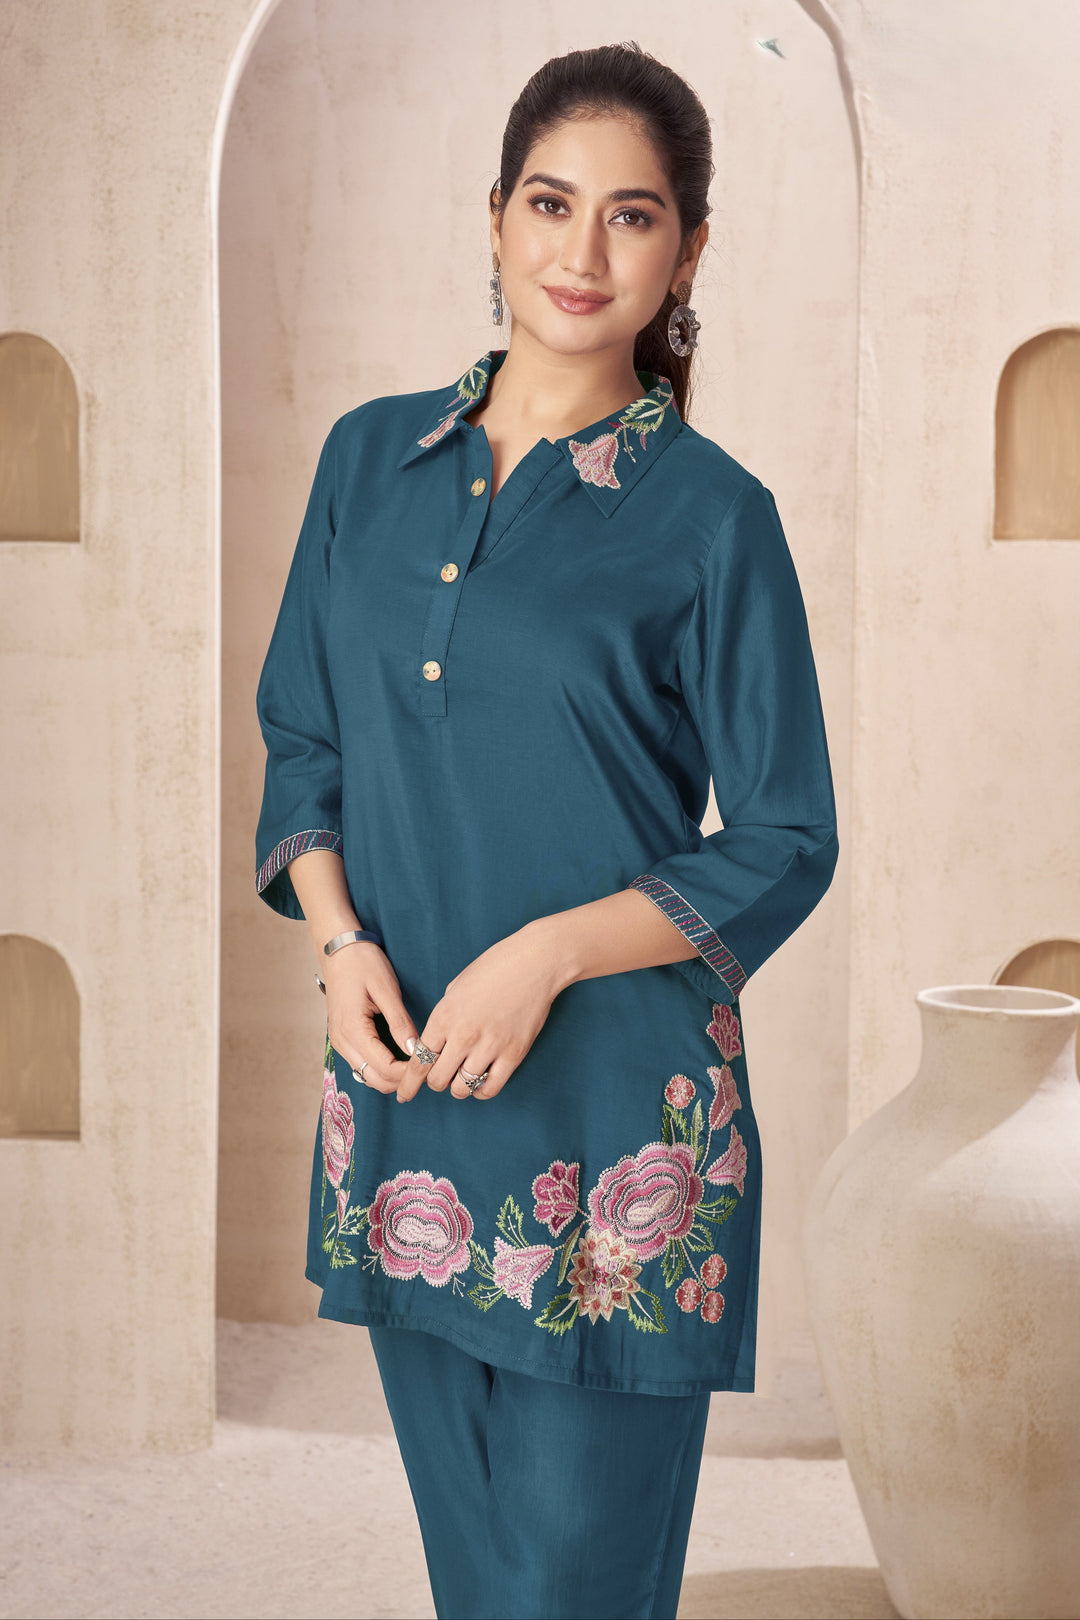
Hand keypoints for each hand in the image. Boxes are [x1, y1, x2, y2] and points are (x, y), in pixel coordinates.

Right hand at [324, 943, 419, 1095]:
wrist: (338, 949)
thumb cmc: (363, 964)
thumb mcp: (386, 989)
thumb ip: (400, 1023)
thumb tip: (415, 1050)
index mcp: (352, 1029)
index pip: (384, 1068)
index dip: (409, 1072)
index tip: (430, 1064)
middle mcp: (341, 1041)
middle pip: (374, 1079)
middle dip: (400, 1079)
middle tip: (425, 1067)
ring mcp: (339, 1041)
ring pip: (366, 1075)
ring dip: (390, 1076)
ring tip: (415, 1062)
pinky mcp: (342, 1038)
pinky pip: (361, 1063)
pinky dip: (380, 1067)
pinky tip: (398, 1056)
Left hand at [396, 921, 568, 1102]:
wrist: (534, 962)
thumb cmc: (494, 967)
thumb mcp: (456, 987)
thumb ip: (444, 1016)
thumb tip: (439, 1039)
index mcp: (443, 1017)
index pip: (418, 1061)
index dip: (409, 1081)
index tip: (406, 1092)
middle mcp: (463, 1035)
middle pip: (436, 1080)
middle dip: (434, 1082)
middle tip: (441, 1076)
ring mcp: (490, 1047)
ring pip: (462, 1088)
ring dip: (458, 1088)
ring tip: (461, 1078)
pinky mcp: (514, 1054)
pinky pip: (491, 1088)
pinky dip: (481, 1091)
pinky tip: (480, 1082)